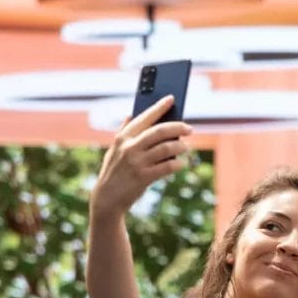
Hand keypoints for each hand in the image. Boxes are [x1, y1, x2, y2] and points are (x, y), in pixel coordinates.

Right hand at [90, 95, 192, 222]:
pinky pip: (167, 167)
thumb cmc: (114, 171)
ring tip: (186, 146)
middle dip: (177, 127)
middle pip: (159, 131)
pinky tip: (181, 163)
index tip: (171, 98)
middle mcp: (129, 147)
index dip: (159, 107)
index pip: (144, 117)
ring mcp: (136, 162)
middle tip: (189, 128)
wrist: (107, 198)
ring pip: (166, 148)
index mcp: (122, 137)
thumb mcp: (114, 150)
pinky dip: (177, 164)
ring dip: (180, 146)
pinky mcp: (143, 177)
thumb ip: (123, 132)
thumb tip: (130, 114)